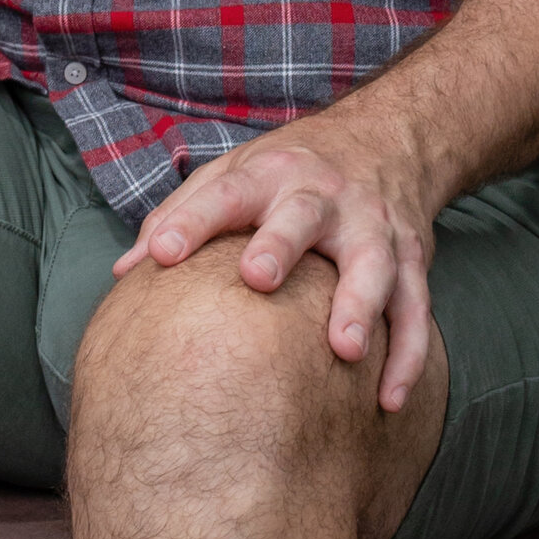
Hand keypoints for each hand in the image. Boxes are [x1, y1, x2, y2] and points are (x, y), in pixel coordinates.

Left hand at [110, 110, 437, 405]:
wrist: (387, 138)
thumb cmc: (288, 172)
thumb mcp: (232, 174)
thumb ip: (179, 217)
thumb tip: (123, 273)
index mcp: (270, 175)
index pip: (224, 193)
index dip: (191, 221)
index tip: (162, 255)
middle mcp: (324, 195)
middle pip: (302, 216)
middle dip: (281, 244)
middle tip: (258, 279)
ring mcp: (372, 226)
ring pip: (373, 264)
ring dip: (360, 304)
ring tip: (344, 350)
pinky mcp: (411, 257)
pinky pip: (415, 309)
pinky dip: (406, 354)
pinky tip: (388, 401)